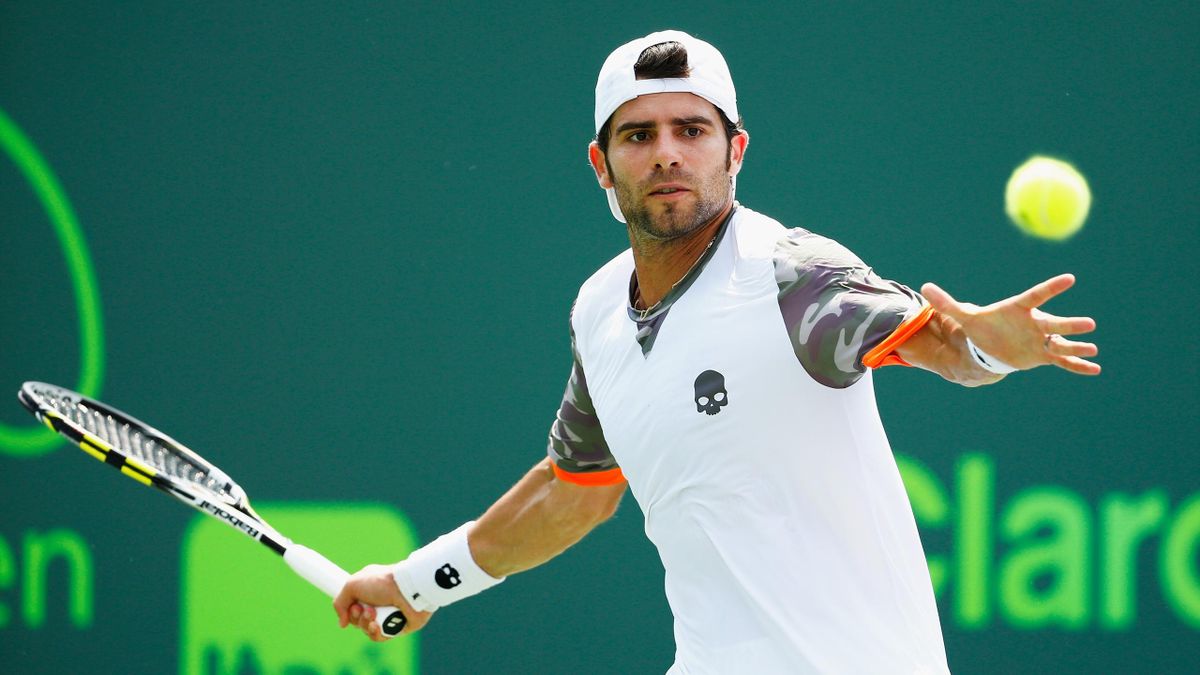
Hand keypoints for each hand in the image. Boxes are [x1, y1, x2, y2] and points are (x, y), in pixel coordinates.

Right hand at [333, 564, 432, 641]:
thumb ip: (340, 603)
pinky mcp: (398, 627)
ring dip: (365, 623)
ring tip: (373, 614)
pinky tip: (376, 625)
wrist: (407, 588)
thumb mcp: (352, 585)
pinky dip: (375, 633)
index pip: (353, 606)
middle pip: (358, 619)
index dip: (349, 609)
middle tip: (361, 608)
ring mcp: (388, 615)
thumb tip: (343, 623)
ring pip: (367, 629)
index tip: (353, 605)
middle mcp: (379, 603)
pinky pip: (379, 637)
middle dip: (356, 616)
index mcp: (369, 590)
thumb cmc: (381, 582)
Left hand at [921, 273, 1099, 374]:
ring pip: (1060, 342)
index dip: (1052, 288)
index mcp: (1019, 309)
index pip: (1037, 296)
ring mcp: (1040, 340)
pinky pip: (1062, 360)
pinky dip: (1077, 365)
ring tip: (1093, 347)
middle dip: (1070, 324)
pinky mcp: (1042, 355)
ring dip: (1076, 345)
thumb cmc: (983, 327)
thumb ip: (947, 304)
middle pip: (1054, 322)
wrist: (991, 345)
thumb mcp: (965, 317)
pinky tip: (1095, 369)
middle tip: (1089, 323)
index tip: (1070, 278)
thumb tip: (924, 288)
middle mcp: (1034, 323)